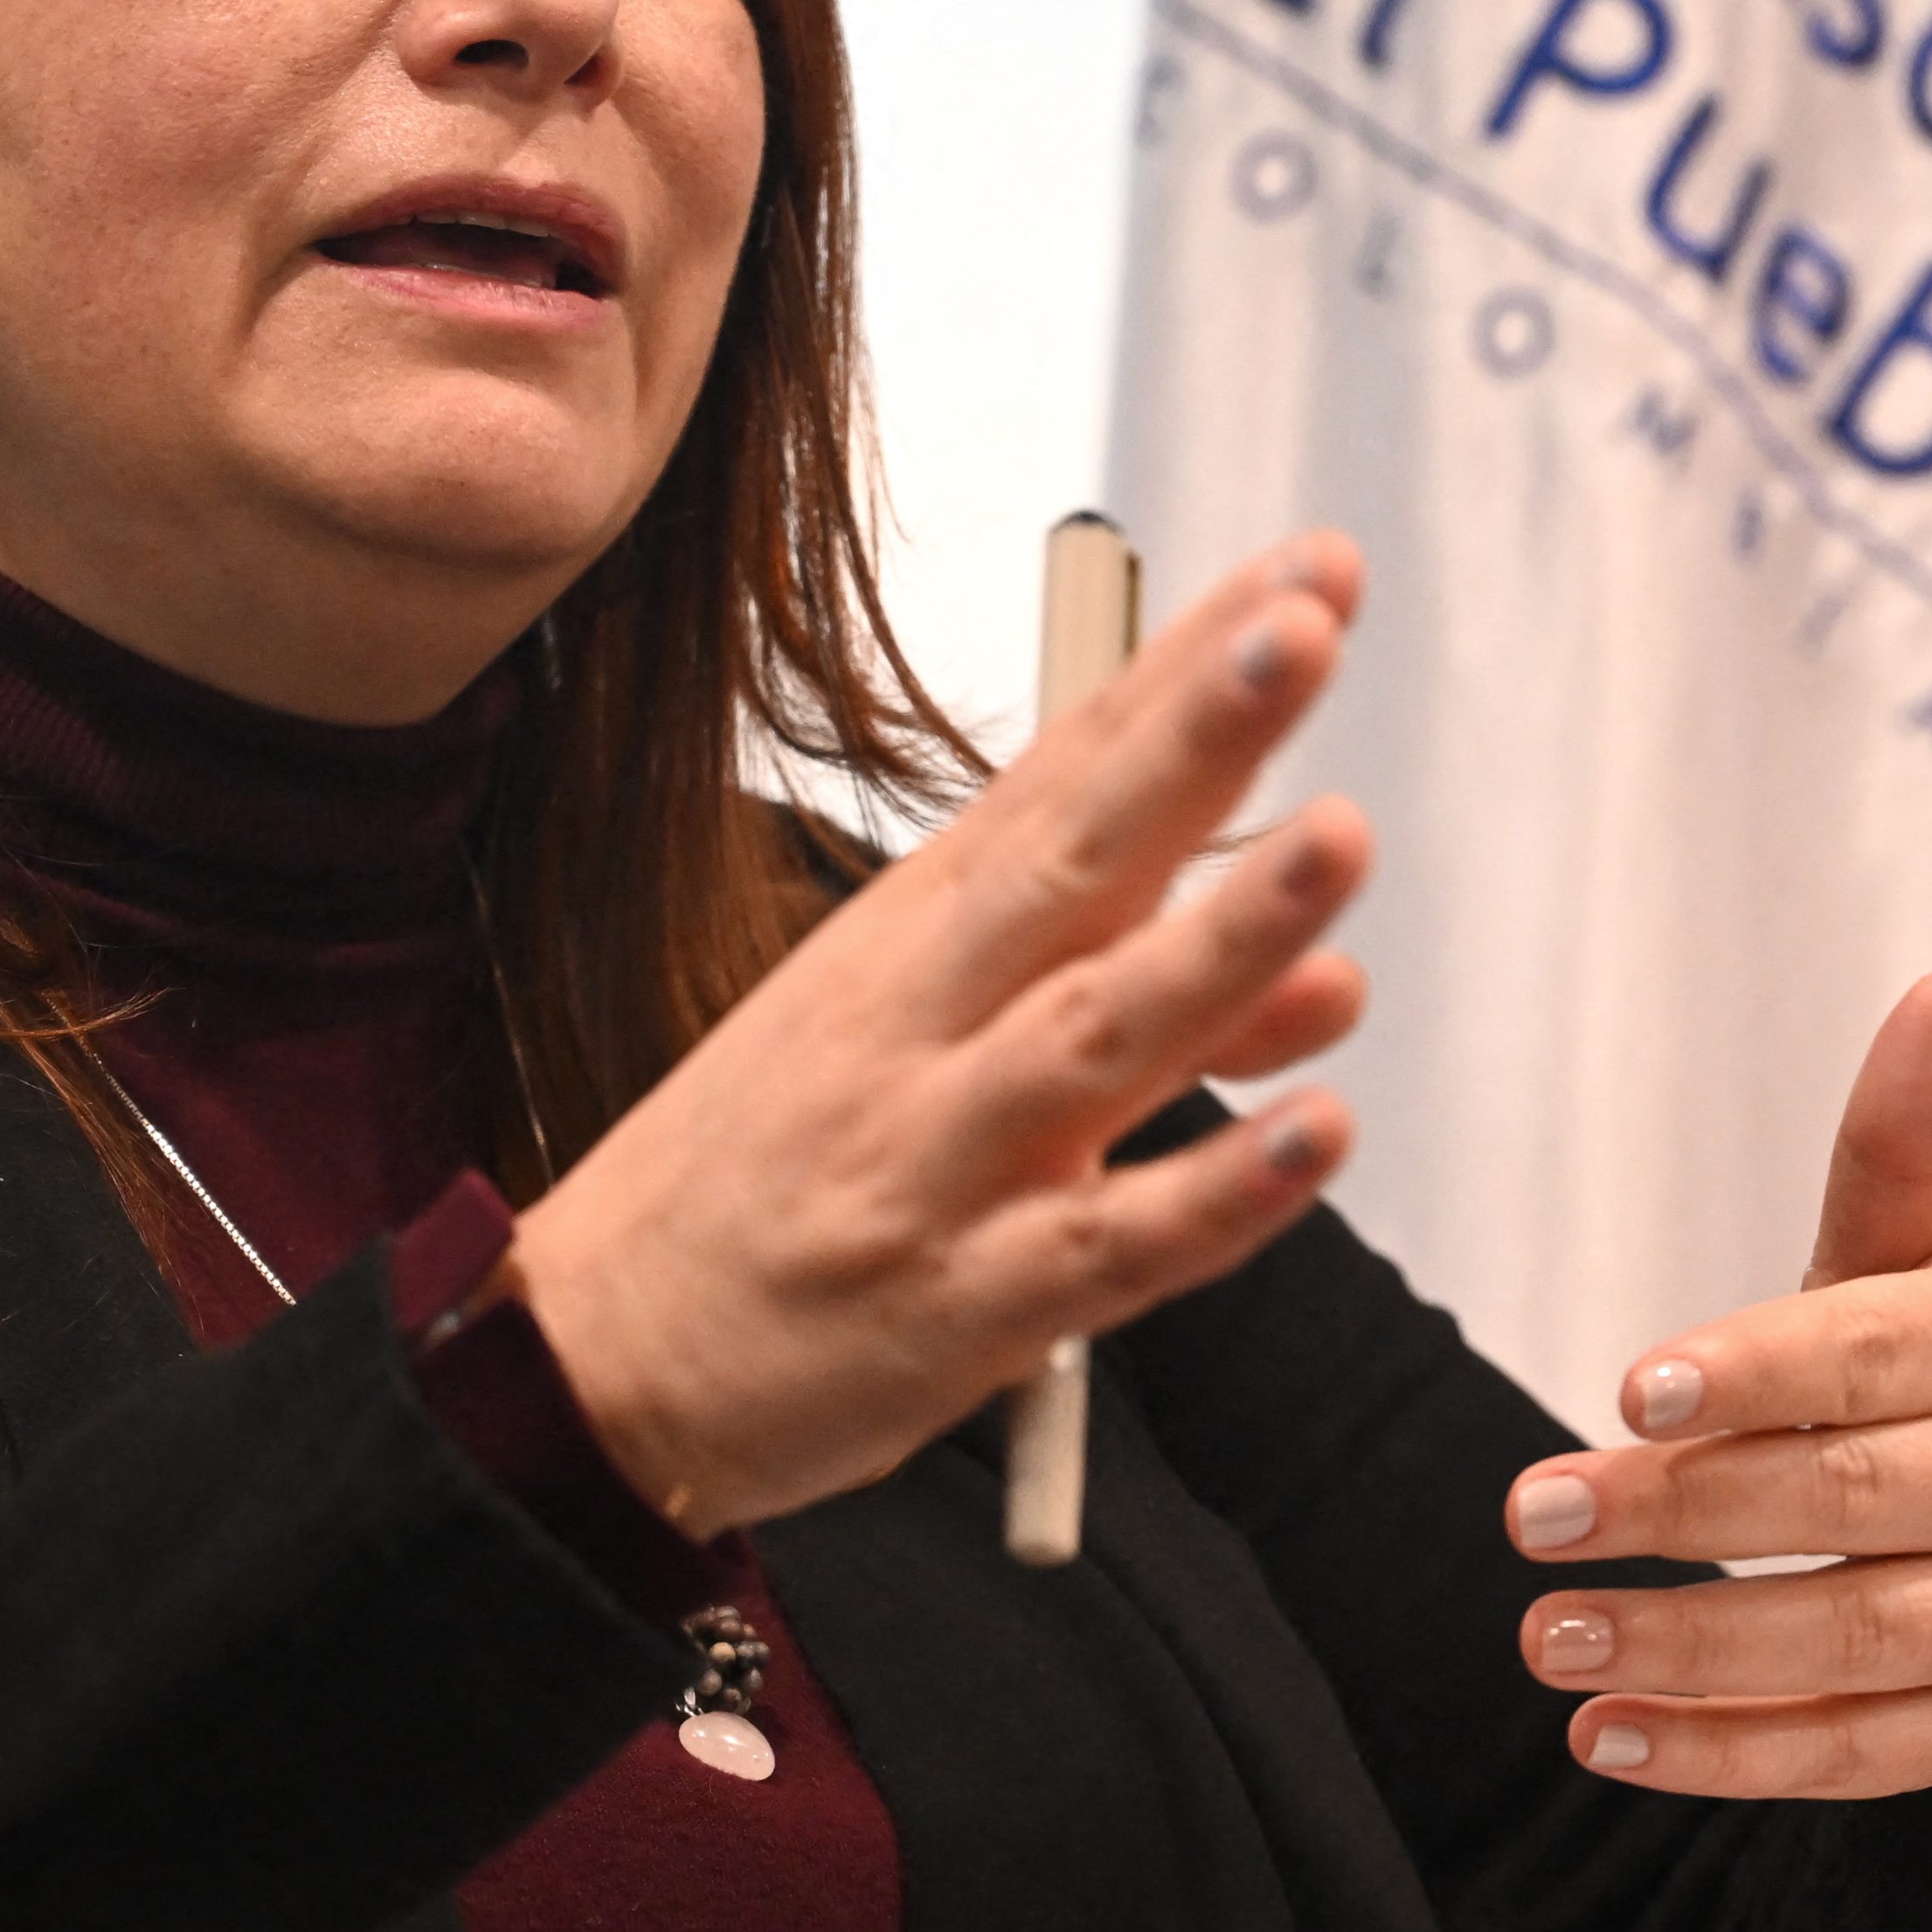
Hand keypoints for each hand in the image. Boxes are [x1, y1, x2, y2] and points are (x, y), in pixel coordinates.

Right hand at [503, 535, 1375, 1532]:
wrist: (591, 1359)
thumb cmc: (772, 1176)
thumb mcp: (926, 1047)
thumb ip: (1136, 997)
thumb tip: (1331, 976)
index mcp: (916, 935)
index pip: (1071, 771)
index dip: (1189, 670)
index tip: (1310, 571)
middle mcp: (927, 1023)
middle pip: (1076, 862)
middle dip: (1195, 740)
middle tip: (1300, 632)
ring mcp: (942, 1161)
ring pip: (1097, 1032)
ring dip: (1224, 937)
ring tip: (1339, 841)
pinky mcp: (964, 1309)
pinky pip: (1107, 1247)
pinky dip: (1216, 1191)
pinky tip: (1317, 1129)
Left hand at [1503, 974, 1931, 1796]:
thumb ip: (1905, 1141)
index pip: (1875, 1357)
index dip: (1756, 1371)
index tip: (1626, 1388)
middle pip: (1851, 1503)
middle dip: (1684, 1512)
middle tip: (1528, 1515)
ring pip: (1851, 1643)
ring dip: (1689, 1649)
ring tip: (1542, 1637)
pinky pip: (1852, 1756)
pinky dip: (1725, 1756)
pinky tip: (1602, 1737)